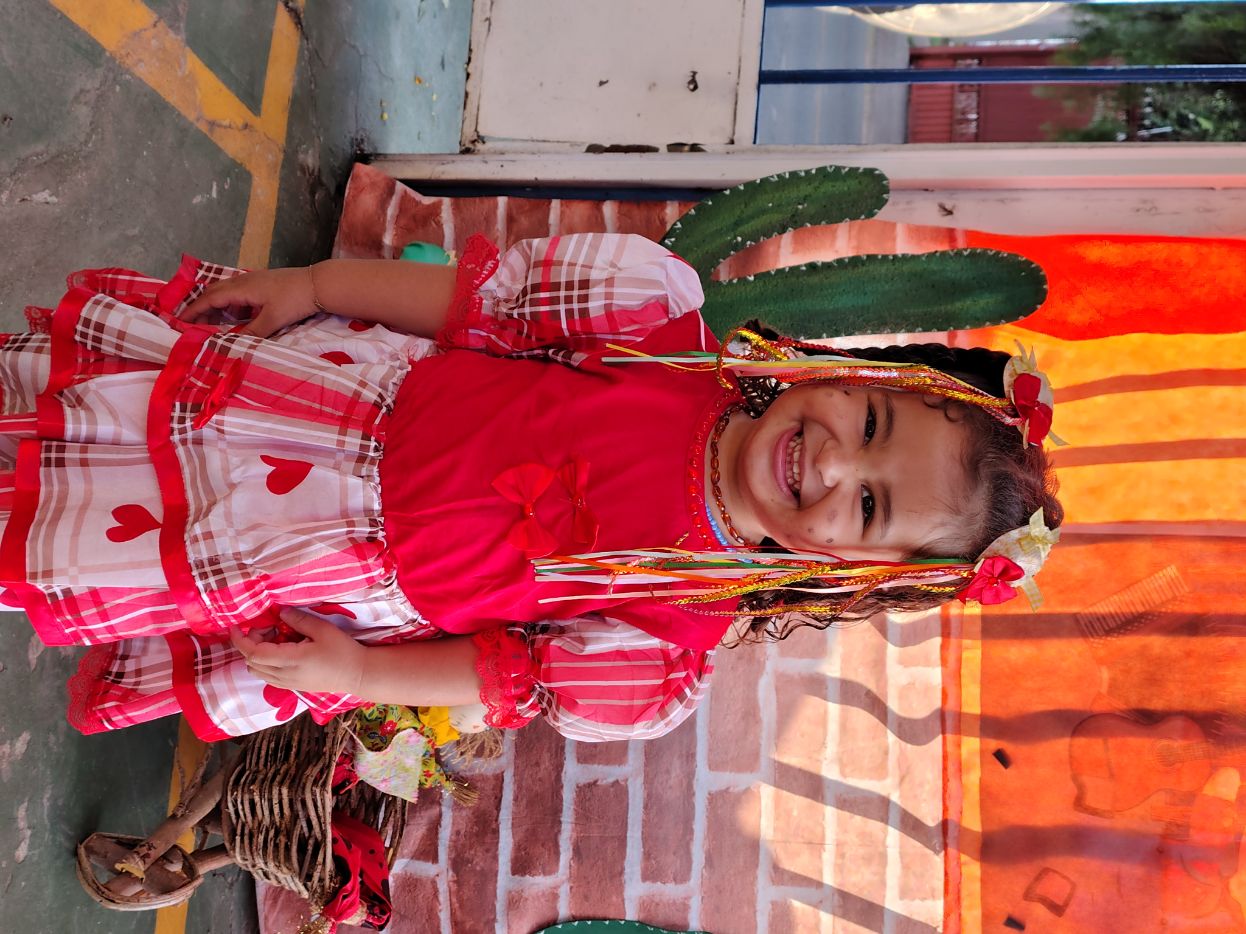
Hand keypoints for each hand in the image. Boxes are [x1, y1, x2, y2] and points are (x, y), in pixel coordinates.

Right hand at [181, 266, 318, 336]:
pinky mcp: (262, 284)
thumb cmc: (294, 300)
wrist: (317, 284)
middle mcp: (243, 281)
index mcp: (241, 288)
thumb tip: (230, 344)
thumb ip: (251, 333)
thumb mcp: (272, 320)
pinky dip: (230, 306)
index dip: (194, 311)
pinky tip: (234, 318)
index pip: (210, 299)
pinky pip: (238, 294)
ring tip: (210, 324)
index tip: (180, 321)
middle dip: (201, 309)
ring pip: (226, 293)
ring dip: (216, 307)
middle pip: (214, 293)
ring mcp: (253, 280)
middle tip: (192, 325)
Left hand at [230, 607, 365, 694]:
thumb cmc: (343, 651)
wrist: (356, 674)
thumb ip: (299, 620)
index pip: (253, 653)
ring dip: (257, 653)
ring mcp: (287, 683)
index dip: (240, 639)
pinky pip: (267, 675)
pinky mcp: (291, 686)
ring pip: (257, 671)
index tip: (236, 625)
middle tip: (269, 626)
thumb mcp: (323, 630)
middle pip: (251, 662)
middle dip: (250, 642)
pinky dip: (265, 661)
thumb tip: (280, 613)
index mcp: (290, 660)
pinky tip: (282, 650)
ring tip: (276, 638)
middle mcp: (284, 675)